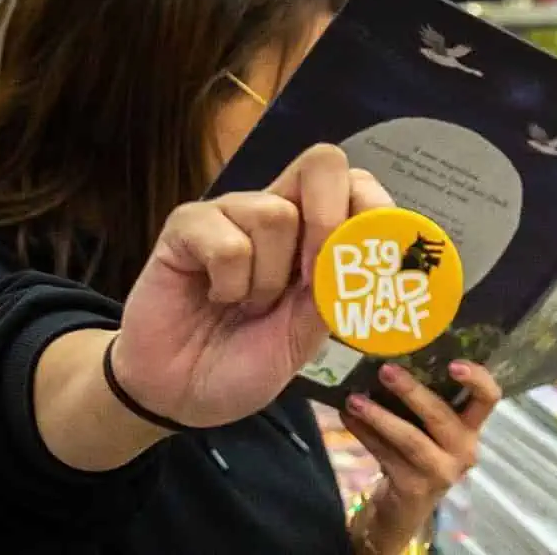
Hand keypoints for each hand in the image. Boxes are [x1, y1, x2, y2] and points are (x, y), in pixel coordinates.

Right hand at [112, 145, 393, 428]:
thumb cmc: (246, 360)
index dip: (376, 209)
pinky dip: (230, 284)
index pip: (357, 186)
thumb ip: (335, 297)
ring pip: (275, 213)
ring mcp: (232, 213)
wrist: (180, 393)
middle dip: (329, 218)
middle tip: (312, 276)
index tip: (376, 258)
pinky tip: (216, 298)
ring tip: (248, 305)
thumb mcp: (304, 338)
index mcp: (315, 234)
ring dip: (268, 278)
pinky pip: (226, 241)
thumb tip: (371, 263)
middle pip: (323, 163)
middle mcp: (277, 211)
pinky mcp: (187, 226)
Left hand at [343, 362, 501, 543]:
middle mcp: (464, 449)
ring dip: (379, 416)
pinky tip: (348, 417)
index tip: (454, 363)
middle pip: (440, 415)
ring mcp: (440, 471)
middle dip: (411, 391)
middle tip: (385, 370)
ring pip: (409, 438)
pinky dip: (364, 434)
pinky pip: (385, 455)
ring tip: (355, 399)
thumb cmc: (421, 453)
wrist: (408, 507)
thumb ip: (421, 400)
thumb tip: (386, 358)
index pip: (489, 398)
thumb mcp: (430, 428)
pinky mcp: (414, 487)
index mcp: (472, 427)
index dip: (476, 379)